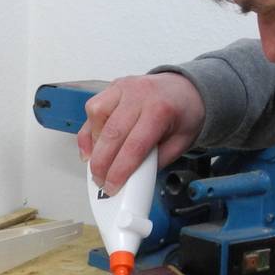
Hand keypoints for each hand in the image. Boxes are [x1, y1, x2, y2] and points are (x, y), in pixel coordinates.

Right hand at [76, 72, 204, 194]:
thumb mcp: (179, 143)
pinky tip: (92, 146)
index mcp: (160, 110)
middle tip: (100, 181)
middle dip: (101, 164)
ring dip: (94, 144)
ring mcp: (124, 88)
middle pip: (111, 134)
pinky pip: (92, 108)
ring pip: (97, 117)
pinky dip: (89, 130)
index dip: (119, 171)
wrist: (185, 88)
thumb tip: (130, 179)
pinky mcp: (113, 87)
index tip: (112, 187)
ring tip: (98, 161)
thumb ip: (155, 161)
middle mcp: (139, 95)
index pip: (134, 146)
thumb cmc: (183, 114)